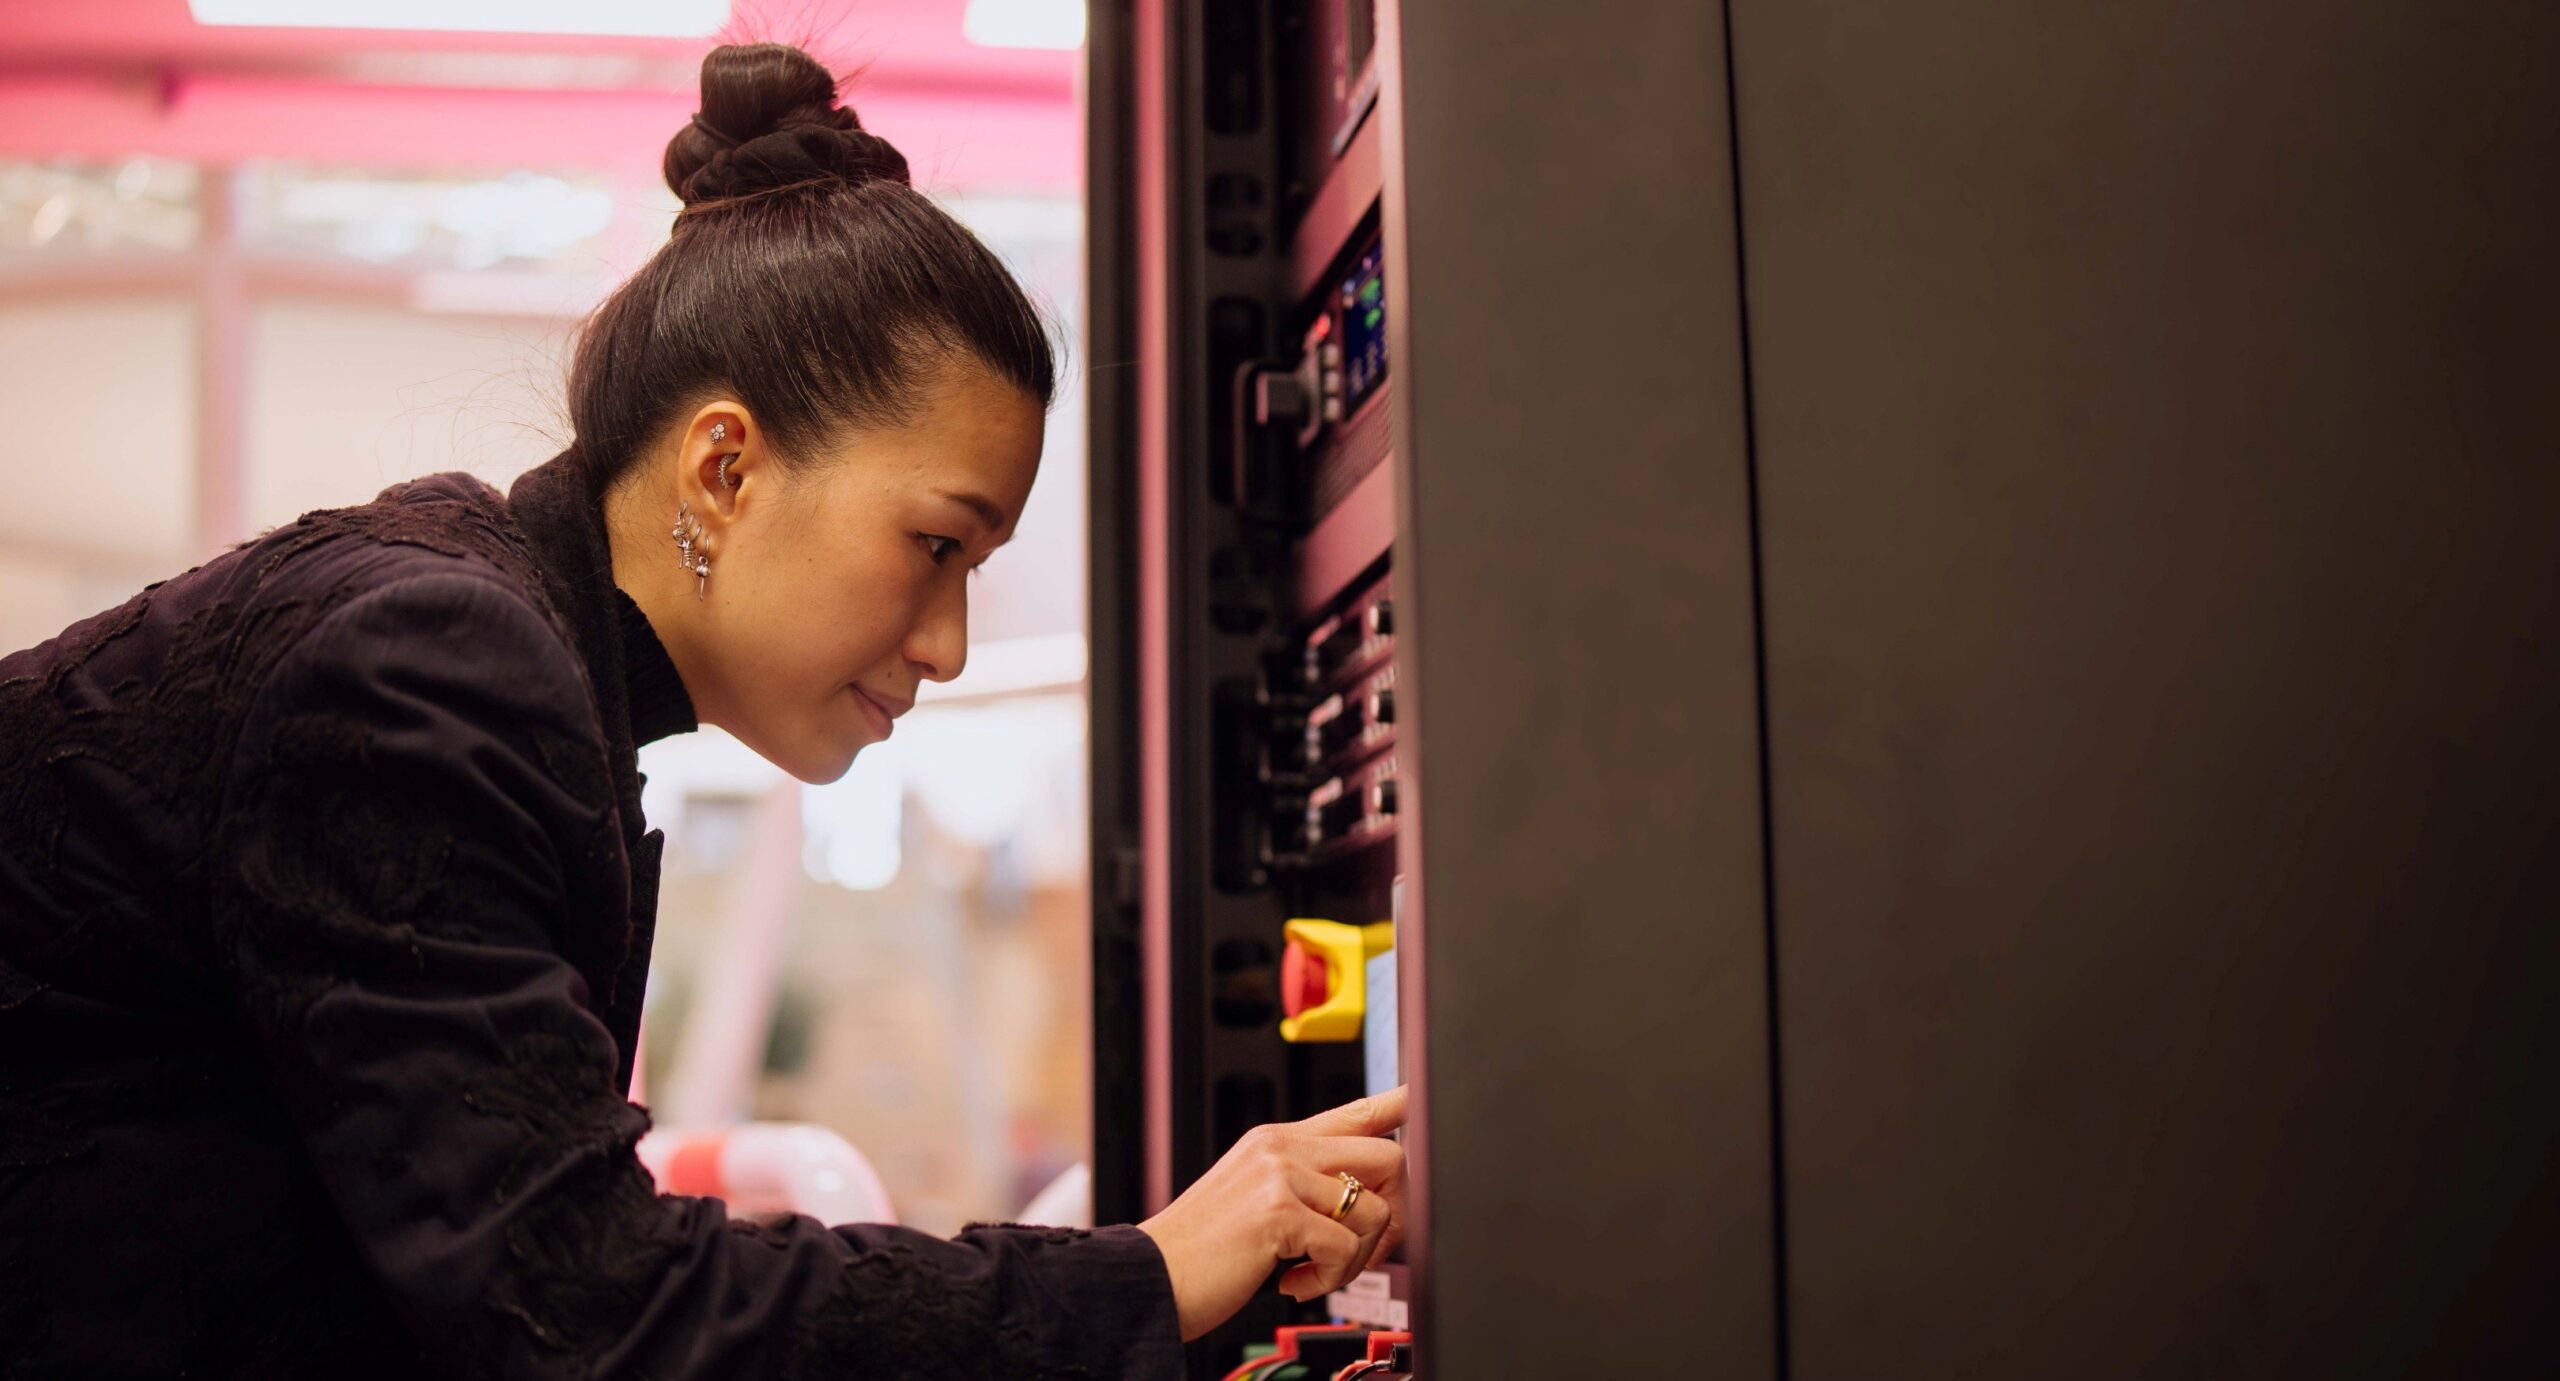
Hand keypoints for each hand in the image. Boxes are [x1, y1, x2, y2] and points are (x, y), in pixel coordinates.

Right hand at [1136, 1086, 1407, 1341]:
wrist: (1151, 1278)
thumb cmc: (1200, 1251)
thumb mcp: (1253, 1201)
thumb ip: (1304, 1189)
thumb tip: (1358, 1202)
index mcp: (1276, 1140)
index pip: (1354, 1110)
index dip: (1398, 1103)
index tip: (1423, 1093)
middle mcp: (1281, 1146)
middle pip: (1386, 1156)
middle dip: (1394, 1214)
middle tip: (1364, 1251)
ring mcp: (1279, 1174)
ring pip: (1374, 1209)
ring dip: (1356, 1258)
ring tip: (1315, 1273)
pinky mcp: (1278, 1211)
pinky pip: (1346, 1247)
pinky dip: (1328, 1280)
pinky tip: (1293, 1283)